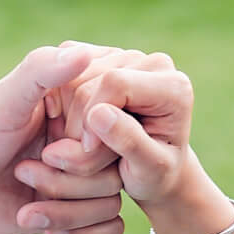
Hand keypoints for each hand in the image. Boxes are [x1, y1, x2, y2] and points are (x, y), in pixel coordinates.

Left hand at [0, 43, 130, 233]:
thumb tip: (84, 52)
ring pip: (110, 204)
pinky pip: (108, 229)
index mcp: (76, 108)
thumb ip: (40, 73)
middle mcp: (83, 142)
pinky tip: (39, 225)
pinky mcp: (73, 211)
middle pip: (115, 172)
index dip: (85, 150)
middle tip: (21, 173)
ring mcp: (80, 178)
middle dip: (68, 184)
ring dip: (64, 210)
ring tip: (25, 205)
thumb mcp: (2, 102)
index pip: (115, 131)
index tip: (45, 151)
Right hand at [46, 54, 201, 210]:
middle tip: (85, 155)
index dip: (92, 116)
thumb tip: (98, 113)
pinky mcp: (103, 60)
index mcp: (173, 85)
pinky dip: (61, 107)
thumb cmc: (154, 174)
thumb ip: (129, 142)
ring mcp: (126, 58)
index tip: (89, 150)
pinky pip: (65, 77)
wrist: (152, 172)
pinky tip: (75, 130)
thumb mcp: (149, 170)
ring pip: (72, 78)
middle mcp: (151, 64)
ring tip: (84, 146)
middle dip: (79, 122)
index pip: (115, 83)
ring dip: (68, 118)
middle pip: (90, 79)